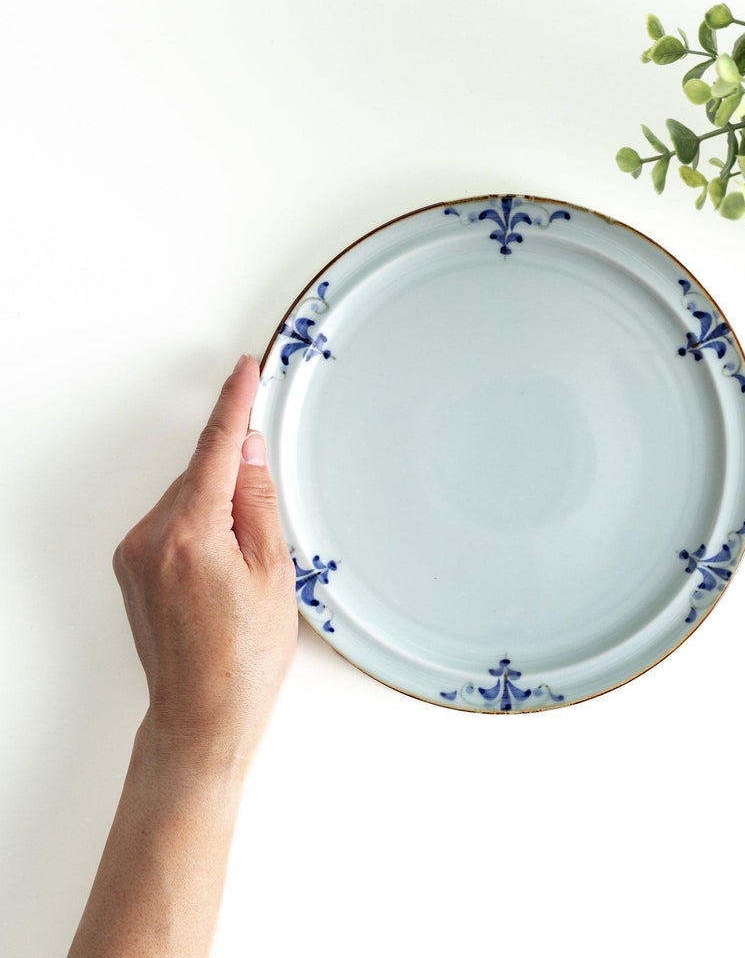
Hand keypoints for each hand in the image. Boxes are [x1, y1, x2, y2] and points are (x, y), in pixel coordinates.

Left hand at [113, 354, 296, 769]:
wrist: (202, 714)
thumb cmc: (245, 656)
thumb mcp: (273, 571)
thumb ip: (258, 500)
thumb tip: (249, 450)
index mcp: (190, 532)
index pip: (216, 448)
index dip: (234, 404)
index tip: (245, 370)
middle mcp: (150, 537)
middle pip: (201, 476)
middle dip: (237, 484)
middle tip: (265, 539)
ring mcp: (135, 554)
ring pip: (187, 500)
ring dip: (218, 511)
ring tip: (243, 572)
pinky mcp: (131, 569)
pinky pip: (172, 524)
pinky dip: (200, 529)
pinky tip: (221, 574)